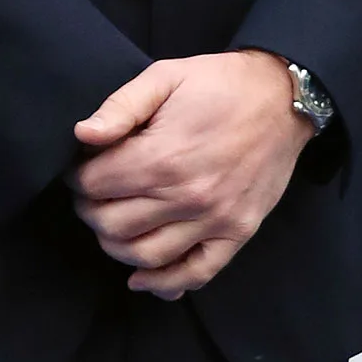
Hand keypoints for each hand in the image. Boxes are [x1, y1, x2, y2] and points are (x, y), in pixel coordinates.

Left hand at [71, 49, 311, 297]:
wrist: (283, 96)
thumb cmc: (221, 84)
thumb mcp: (165, 77)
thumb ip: (120, 107)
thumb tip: (82, 135)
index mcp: (162, 157)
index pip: (94, 186)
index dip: (78, 179)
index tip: (82, 171)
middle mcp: (187, 196)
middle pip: (112, 225)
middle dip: (91, 212)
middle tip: (94, 198)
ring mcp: (215, 220)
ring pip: (145, 256)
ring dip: (117, 247)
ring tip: (115, 226)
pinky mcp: (238, 232)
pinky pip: (197, 273)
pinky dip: (165, 284)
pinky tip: (143, 278)